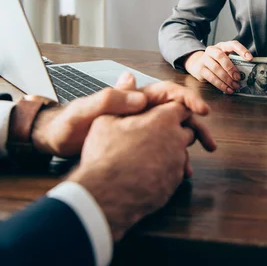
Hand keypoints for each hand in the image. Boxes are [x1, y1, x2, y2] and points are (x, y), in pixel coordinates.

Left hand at [31, 74, 215, 158]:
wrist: (56, 142)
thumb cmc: (69, 123)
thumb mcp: (87, 109)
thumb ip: (111, 99)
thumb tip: (139, 94)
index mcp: (133, 98)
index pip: (168, 93)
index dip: (188, 100)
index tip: (202, 113)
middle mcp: (140, 111)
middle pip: (176, 114)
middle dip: (196, 127)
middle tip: (210, 144)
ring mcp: (139, 128)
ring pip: (170, 134)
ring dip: (186, 147)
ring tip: (192, 166)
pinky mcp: (136, 144)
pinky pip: (160, 149)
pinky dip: (170, 160)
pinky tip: (175, 173)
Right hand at [67, 101, 214, 240]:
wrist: (106, 194)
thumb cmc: (104, 153)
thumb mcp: (106, 119)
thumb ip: (122, 96)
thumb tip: (128, 77)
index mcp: (164, 118)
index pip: (181, 107)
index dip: (174, 109)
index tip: (169, 112)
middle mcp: (177, 138)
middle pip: (186, 130)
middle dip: (175, 130)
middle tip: (155, 135)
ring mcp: (177, 162)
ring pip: (182, 152)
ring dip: (171, 151)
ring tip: (149, 157)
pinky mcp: (173, 182)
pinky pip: (175, 172)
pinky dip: (166, 170)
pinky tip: (148, 173)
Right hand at [184, 40, 252, 93]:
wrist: (197, 64)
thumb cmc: (216, 62)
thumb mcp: (225, 58)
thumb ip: (234, 62)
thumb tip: (247, 73)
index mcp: (222, 46)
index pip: (233, 44)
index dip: (242, 50)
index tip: (250, 58)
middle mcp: (212, 50)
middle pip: (221, 57)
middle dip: (231, 68)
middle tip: (238, 78)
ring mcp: (204, 59)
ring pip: (216, 69)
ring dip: (227, 79)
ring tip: (235, 86)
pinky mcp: (200, 69)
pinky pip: (211, 78)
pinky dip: (221, 85)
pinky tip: (228, 89)